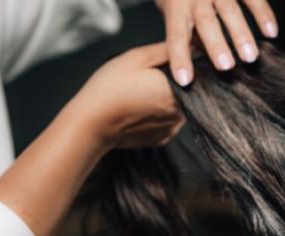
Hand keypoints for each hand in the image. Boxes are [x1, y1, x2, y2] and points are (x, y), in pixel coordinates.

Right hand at [60, 42, 185, 151]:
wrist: (91, 124)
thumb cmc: (111, 87)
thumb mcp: (137, 57)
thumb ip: (166, 51)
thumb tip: (187, 47)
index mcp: (178, 90)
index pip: (194, 75)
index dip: (179, 67)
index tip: (160, 66)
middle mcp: (181, 113)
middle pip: (186, 91)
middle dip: (171, 83)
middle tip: (144, 80)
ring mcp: (172, 128)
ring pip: (177, 107)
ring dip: (164, 99)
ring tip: (139, 95)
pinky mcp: (162, 139)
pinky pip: (166, 121)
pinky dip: (157, 114)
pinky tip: (139, 109)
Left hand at [155, 0, 278, 85]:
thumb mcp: (175, 11)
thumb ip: (184, 35)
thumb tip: (191, 63)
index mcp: (176, 6)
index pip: (176, 34)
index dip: (179, 57)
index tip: (185, 80)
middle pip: (205, 21)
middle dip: (215, 44)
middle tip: (225, 67)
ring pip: (229, 11)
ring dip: (241, 34)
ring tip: (250, 57)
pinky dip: (263, 15)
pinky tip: (271, 33)